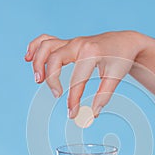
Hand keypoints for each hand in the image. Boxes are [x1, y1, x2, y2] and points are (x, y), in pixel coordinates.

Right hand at [25, 31, 144, 116]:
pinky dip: (36, 47)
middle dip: (52, 80)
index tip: (73, 114)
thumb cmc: (121, 58)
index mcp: (91, 53)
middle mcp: (78, 44)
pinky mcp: (69, 43)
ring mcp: (72, 42)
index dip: (73, 100)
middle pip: (55, 59)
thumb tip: (93, 114)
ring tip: (37, 79)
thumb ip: (103, 96)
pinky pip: (47, 40)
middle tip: (57, 96)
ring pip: (47, 47)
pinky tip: (29, 57)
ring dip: (38, 62)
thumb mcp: (116, 77)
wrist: (125, 41)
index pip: (77, 80)